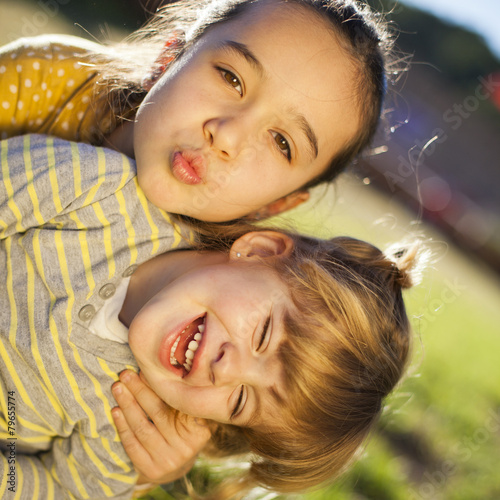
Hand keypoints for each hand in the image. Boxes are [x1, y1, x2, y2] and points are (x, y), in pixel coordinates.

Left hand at [111, 370, 211, 484]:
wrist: (176, 463)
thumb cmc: (181, 428)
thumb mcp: (188, 415)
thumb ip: (181, 397)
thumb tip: (162, 368)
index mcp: (200, 429)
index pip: (177, 403)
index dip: (159, 386)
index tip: (146, 369)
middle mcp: (187, 447)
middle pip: (158, 412)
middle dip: (140, 390)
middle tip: (125, 374)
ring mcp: (169, 460)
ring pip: (143, 428)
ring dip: (128, 405)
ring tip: (118, 388)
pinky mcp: (152, 470)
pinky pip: (133, 445)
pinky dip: (122, 426)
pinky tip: (116, 411)